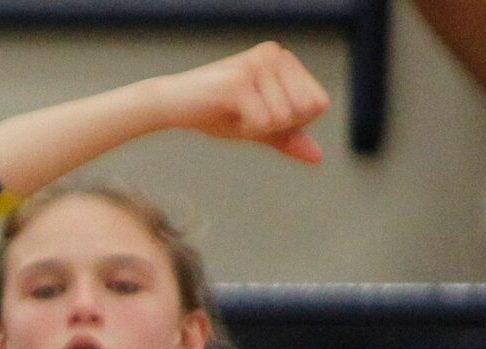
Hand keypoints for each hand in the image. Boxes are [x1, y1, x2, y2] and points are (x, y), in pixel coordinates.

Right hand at [155, 41, 330, 162]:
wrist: (167, 104)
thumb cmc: (212, 112)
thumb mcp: (257, 125)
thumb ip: (287, 137)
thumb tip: (317, 157)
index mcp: (285, 59)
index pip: (318, 103)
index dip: (291, 122)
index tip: (259, 113)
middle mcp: (275, 55)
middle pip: (305, 110)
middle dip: (276, 125)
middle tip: (244, 115)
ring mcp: (258, 67)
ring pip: (284, 118)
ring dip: (257, 129)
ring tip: (232, 114)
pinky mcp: (240, 84)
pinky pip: (264, 123)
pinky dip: (246, 131)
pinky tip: (225, 116)